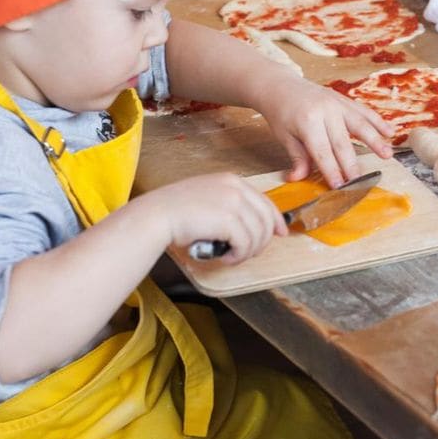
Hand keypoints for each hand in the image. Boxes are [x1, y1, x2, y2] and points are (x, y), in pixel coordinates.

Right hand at [146, 173, 286, 263]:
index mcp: (231, 180)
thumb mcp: (207, 198)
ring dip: (247, 251)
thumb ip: (230, 206)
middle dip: (262, 241)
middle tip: (248, 254)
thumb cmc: (176, 211)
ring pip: (258, 234)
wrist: (158, 215)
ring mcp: (233, 202)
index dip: (275, 220)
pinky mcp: (229, 219)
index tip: (280, 233)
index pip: (264, 201)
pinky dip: (237, 256)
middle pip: (266, 219)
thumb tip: (251, 226)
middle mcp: (236, 188)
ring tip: (231, 256)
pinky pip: (245, 244)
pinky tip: (225, 257)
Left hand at [255, 78, 394, 187]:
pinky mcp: (344, 99)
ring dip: (375, 141)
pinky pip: (363, 111)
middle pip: (342, 143)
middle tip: (361, 182)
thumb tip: (298, 178)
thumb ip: (297, 158)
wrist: (281, 86)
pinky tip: (390, 133)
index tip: (339, 187)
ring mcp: (336, 103)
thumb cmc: (282, 114)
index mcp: (308, 122)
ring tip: (387, 155)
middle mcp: (325, 111)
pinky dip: (378, 122)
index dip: (332, 171)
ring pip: (359, 124)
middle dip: (352, 165)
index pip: (322, 152)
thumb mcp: (285, 137)